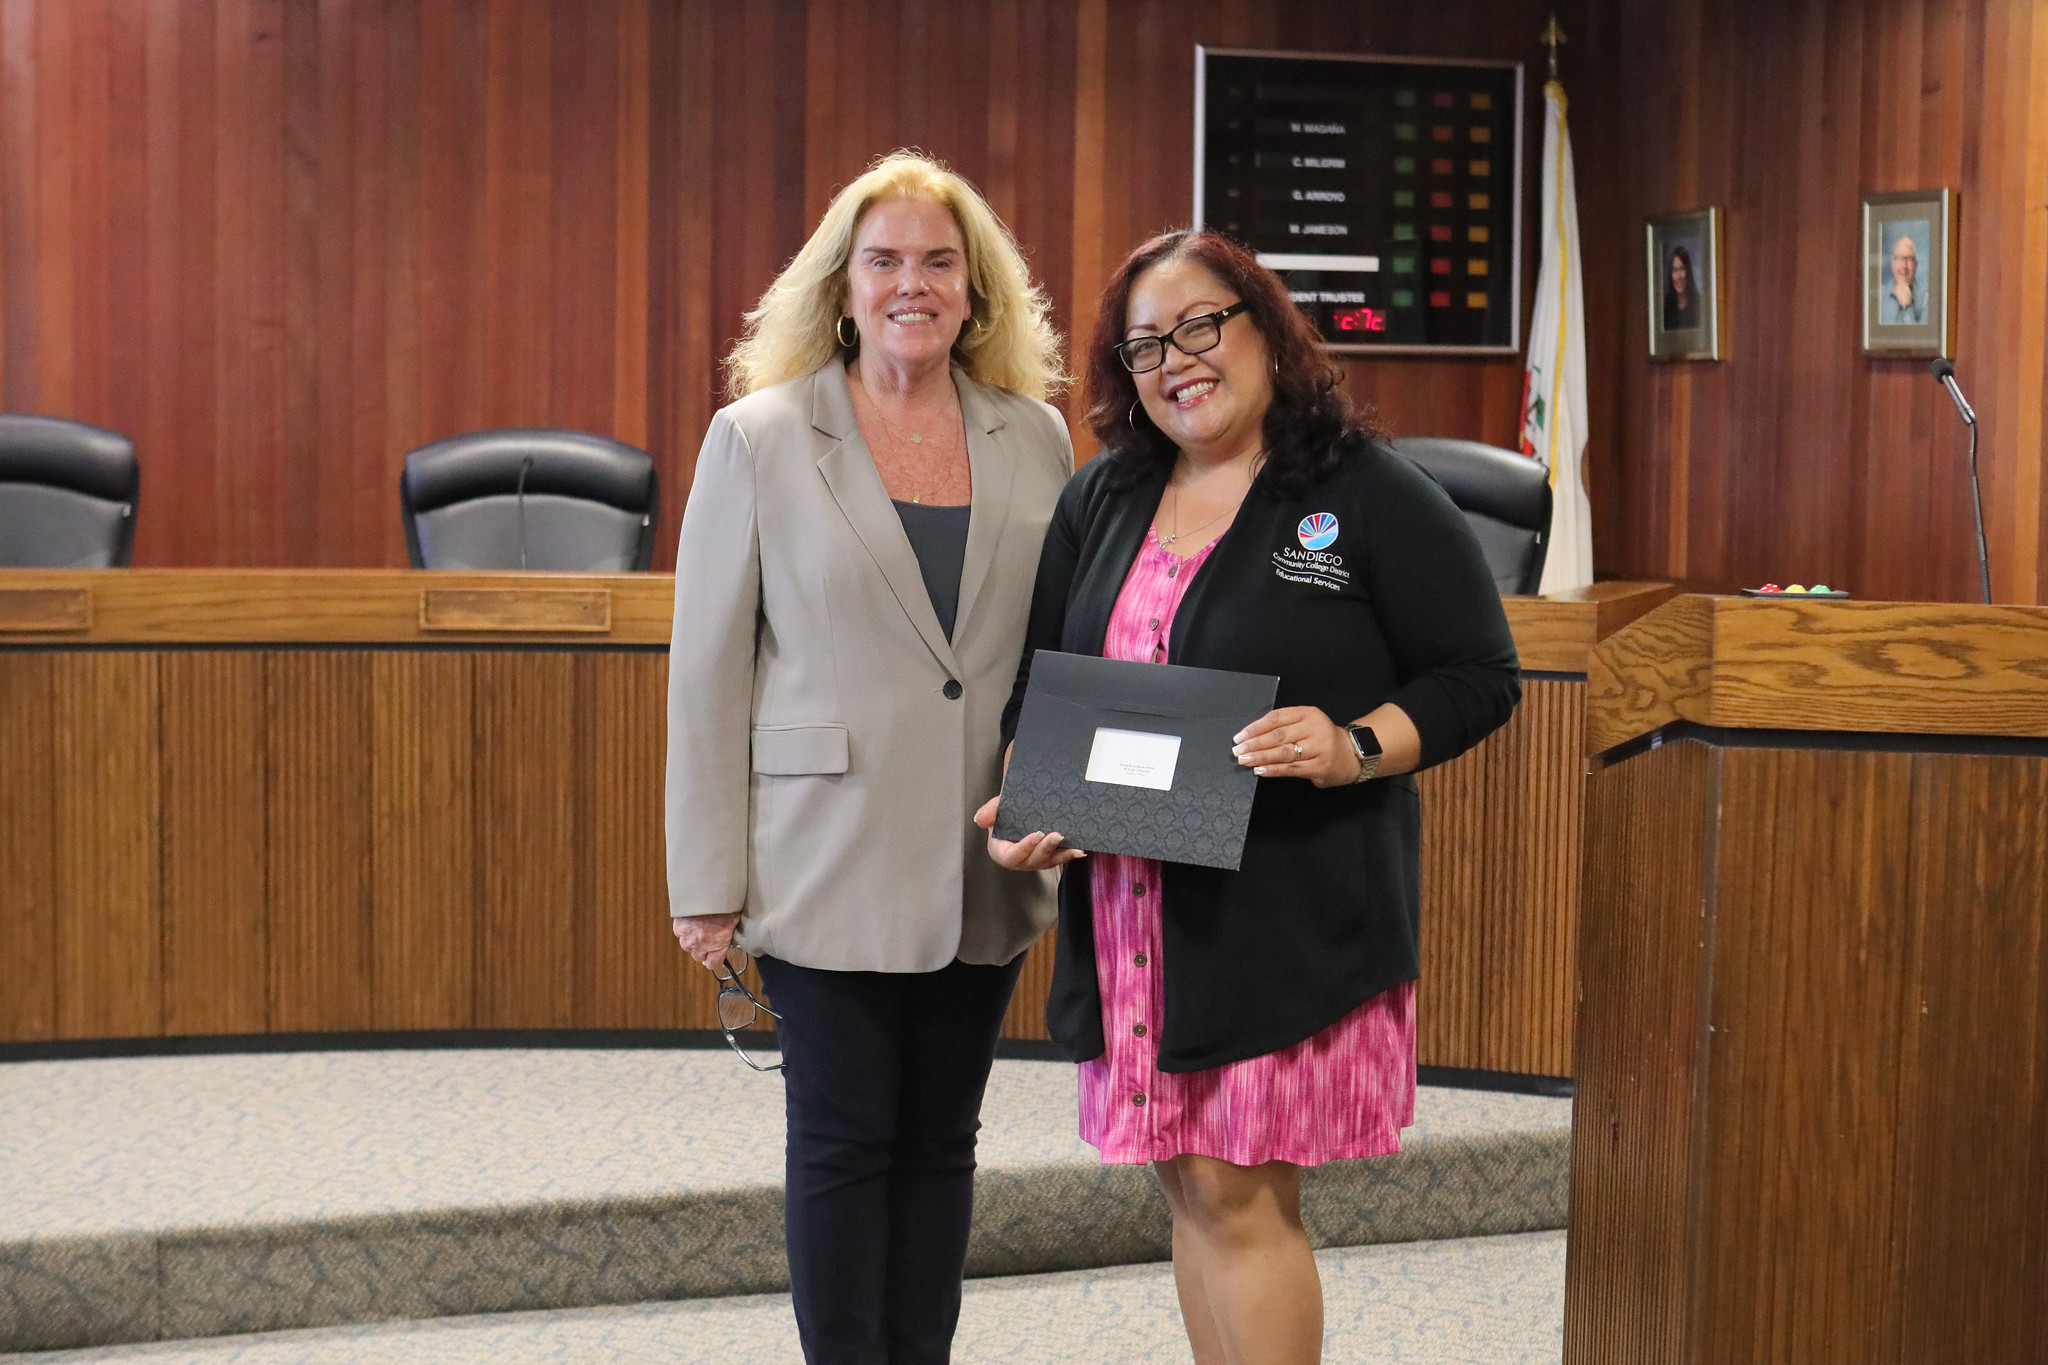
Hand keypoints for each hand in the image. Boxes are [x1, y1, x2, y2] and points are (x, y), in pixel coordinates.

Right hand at [671, 912, 740, 971]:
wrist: (710, 891)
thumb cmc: (725, 905)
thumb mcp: (734, 923)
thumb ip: (728, 936)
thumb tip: (728, 939)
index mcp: (717, 946)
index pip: (713, 964)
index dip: (714, 959)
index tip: (715, 956)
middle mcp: (701, 945)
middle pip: (699, 956)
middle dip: (703, 949)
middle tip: (708, 936)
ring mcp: (688, 938)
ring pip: (688, 946)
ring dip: (692, 939)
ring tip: (700, 927)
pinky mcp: (679, 928)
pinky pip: (680, 934)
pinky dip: (685, 929)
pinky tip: (692, 920)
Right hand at [973, 793, 1087, 870]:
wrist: (1019, 808)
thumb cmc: (1006, 810)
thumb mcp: (996, 807)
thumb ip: (989, 811)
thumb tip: (979, 819)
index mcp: (1002, 852)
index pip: (1012, 855)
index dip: (1024, 847)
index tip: (1037, 834)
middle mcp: (1019, 860)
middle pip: (1032, 860)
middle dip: (1045, 850)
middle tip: (1057, 836)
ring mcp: (1034, 860)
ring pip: (1047, 862)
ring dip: (1061, 855)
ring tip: (1075, 847)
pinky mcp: (1047, 858)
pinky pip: (1058, 859)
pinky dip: (1068, 855)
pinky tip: (1080, 850)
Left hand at [1232, 706, 1363, 788]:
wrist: (1351, 754)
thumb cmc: (1322, 738)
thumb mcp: (1307, 724)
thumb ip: (1284, 727)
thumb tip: (1252, 737)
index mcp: (1308, 713)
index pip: (1276, 718)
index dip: (1255, 728)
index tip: (1239, 737)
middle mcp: (1315, 728)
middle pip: (1278, 735)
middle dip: (1254, 744)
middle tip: (1237, 750)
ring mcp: (1319, 747)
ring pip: (1283, 752)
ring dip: (1261, 757)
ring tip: (1244, 760)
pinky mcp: (1320, 766)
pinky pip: (1291, 768)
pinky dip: (1273, 770)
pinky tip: (1260, 770)